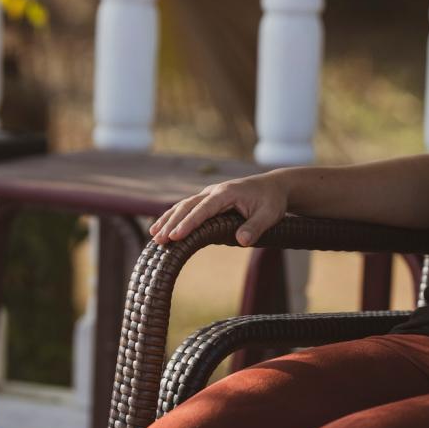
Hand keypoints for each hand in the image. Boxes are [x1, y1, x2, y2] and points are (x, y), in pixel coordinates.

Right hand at [148, 172, 288, 246]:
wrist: (274, 186)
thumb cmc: (272, 201)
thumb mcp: (270, 215)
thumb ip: (256, 227)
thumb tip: (243, 241)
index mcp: (227, 193)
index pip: (204, 209)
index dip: (189, 223)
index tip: (175, 236)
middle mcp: (214, 191)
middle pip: (188, 206)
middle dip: (173, 223)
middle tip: (159, 240)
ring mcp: (210, 195)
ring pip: (184, 206)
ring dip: (168, 220)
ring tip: (154, 236)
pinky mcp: (209, 200)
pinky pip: (188, 208)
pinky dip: (173, 217)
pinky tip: (161, 228)